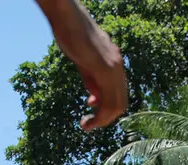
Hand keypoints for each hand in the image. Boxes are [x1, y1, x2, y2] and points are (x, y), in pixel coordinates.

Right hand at [37, 0, 126, 130]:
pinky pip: (109, 99)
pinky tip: (88, 119)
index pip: (118, 95)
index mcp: (114, 64)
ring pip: (116, 105)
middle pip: (120, 103)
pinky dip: (100, 115)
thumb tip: (95, 99)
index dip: (107, 109)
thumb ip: (91, 80)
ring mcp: (113, 67)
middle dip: (105, 119)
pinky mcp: (105, 68)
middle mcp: (118, 66)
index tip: (91, 113)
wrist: (67, 16)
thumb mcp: (83, 62)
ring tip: (86, 126)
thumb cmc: (71, 34)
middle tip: (89, 125)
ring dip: (102, 120)